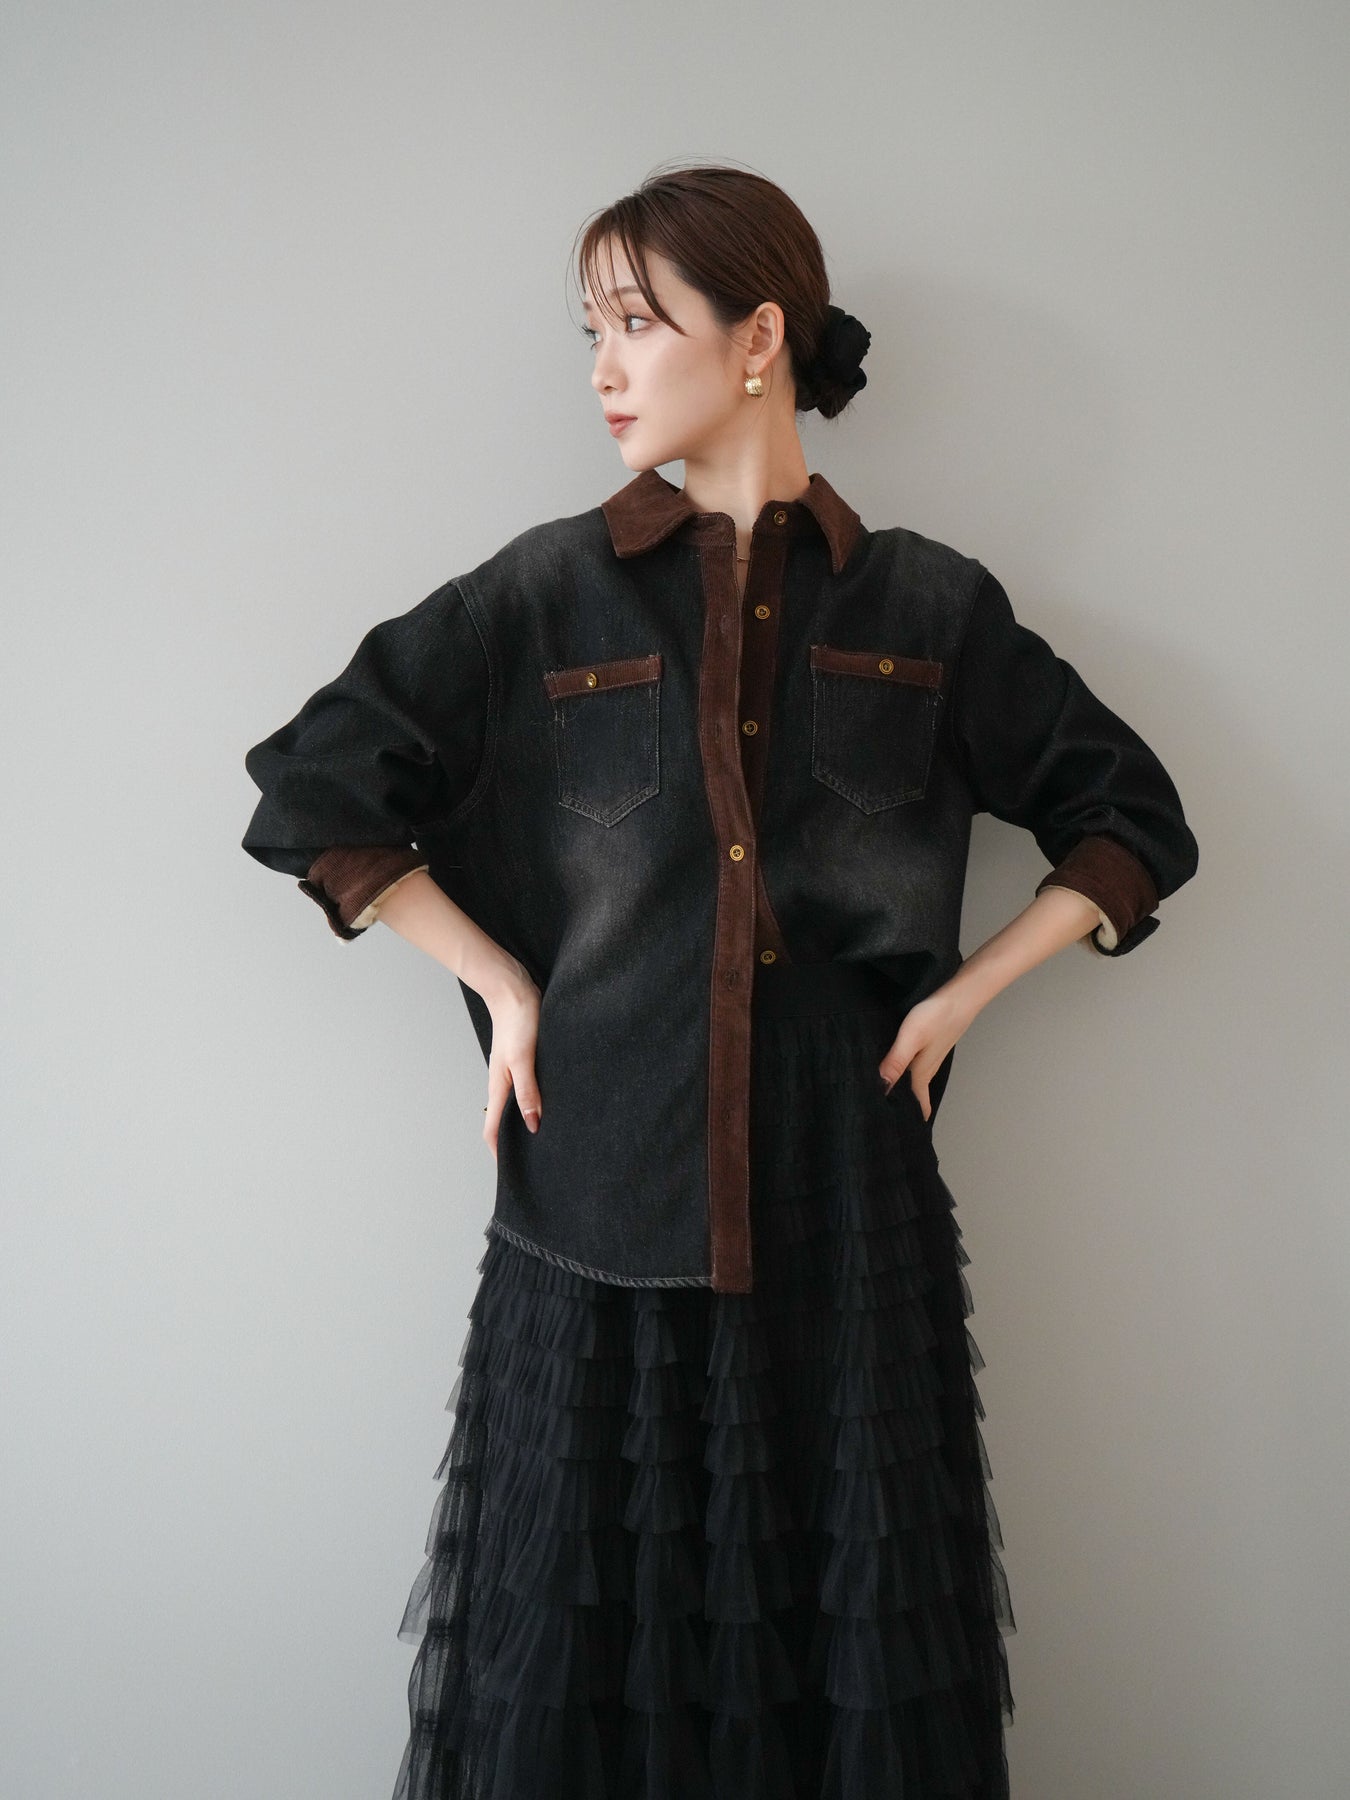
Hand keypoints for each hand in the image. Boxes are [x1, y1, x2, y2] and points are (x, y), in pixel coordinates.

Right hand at [480, 960, 542, 1158]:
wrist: (514, 989)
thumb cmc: (518, 1021)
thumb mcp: (524, 1058)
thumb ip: (528, 1091)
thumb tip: (532, 1124)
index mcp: (499, 1086)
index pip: (492, 1130)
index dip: (499, 1154)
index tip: (510, 1174)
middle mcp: (503, 1083)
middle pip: (502, 1122)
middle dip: (512, 1144)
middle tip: (531, 1163)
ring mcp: (512, 1073)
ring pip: (514, 1107)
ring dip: (524, 1124)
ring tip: (543, 1141)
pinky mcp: (523, 1062)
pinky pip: (526, 1091)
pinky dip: (533, 1104)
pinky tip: (550, 1106)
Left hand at [878, 981, 980, 1122]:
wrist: (963, 994)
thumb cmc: (937, 1015)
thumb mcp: (911, 1037)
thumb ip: (896, 1061)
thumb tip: (880, 1087)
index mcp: (921, 1071)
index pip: (914, 1102)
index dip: (907, 1117)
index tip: (897, 1133)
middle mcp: (927, 1067)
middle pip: (916, 1094)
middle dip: (906, 1108)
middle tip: (889, 1121)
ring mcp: (932, 1056)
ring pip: (917, 1081)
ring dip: (907, 1092)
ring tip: (891, 1101)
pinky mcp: (932, 1044)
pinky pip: (918, 1067)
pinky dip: (909, 1075)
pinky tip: (899, 1069)